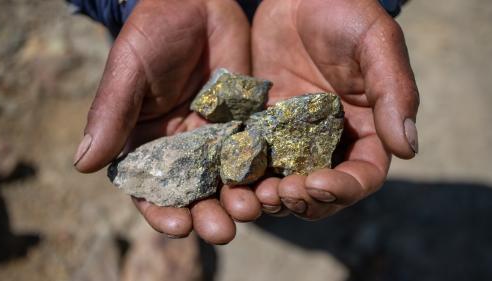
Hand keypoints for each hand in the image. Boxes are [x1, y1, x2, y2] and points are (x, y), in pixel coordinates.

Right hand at [73, 0, 260, 243]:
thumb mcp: (128, 72)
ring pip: (226, 180)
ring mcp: (215, 138)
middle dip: (206, 215)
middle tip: (222, 231)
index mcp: (147, 143)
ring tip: (249, 211)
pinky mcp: (244, 124)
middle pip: (193, 194)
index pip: (151, 189)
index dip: (160, 211)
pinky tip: (271, 184)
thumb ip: (110, 115)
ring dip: (237, 200)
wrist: (196, 2)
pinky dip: (261, 172)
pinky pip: (254, 153)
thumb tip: (82, 165)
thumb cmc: (152, 33)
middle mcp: (182, 148)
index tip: (177, 226)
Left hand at [251, 0, 418, 218]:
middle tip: (280, 194)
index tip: (317, 184)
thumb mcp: (376, 45)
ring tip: (254, 194)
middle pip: (321, 191)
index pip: (361, 176)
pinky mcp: (263, 126)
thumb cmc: (346, 13)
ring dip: (271, 196)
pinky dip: (246, 174)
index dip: (342, 189)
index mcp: (365, 130)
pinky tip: (233, 175)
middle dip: (302, 200)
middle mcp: (329, 141)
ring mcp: (293, 137)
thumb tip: (408, 148)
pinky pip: (255, 158)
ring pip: (285, 182)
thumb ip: (394, 93)